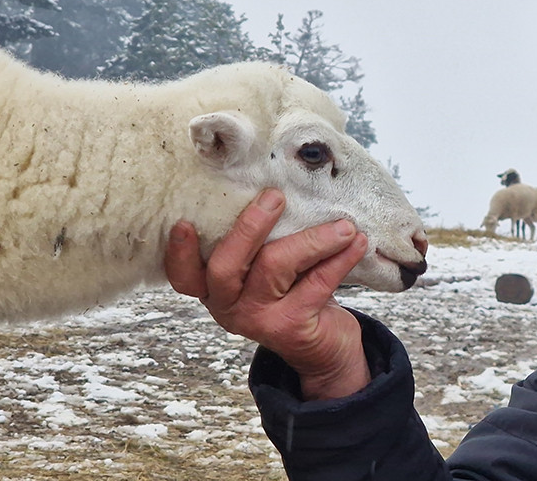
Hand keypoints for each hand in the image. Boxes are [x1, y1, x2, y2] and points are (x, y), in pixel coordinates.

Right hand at [164, 188, 371, 399]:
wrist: (324, 348)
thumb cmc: (295, 293)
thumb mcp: (271, 271)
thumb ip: (266, 244)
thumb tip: (283, 189)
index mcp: (216, 292)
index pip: (185, 277)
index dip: (179, 253)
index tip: (182, 222)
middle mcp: (229, 309)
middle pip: (227, 266)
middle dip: (250, 227)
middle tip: (276, 197)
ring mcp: (259, 321)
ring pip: (276, 267)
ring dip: (314, 239)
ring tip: (344, 225)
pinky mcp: (292, 328)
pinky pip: (317, 283)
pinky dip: (340, 259)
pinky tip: (357, 243)